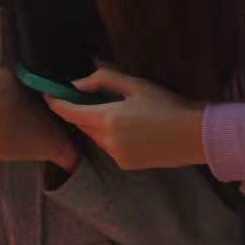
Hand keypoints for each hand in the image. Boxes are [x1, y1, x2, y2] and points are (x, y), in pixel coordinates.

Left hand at [45, 64, 206, 170]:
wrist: (195, 136)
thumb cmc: (168, 105)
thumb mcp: (136, 85)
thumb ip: (103, 80)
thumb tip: (79, 82)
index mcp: (108, 119)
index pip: (70, 112)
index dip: (56, 103)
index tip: (48, 94)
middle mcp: (108, 141)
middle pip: (82, 125)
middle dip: (80, 112)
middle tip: (86, 96)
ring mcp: (117, 156)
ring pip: (96, 137)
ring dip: (97, 125)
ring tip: (118, 111)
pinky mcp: (127, 165)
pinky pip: (110, 147)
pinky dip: (111, 137)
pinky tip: (131, 128)